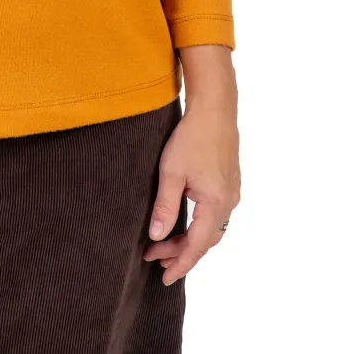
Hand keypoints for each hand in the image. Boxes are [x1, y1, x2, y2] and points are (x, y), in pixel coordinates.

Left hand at [142, 98, 240, 284]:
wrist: (215, 109)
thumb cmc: (191, 137)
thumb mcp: (172, 172)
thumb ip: (165, 206)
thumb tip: (156, 235)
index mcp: (215, 204)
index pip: (197, 246)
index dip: (180, 264)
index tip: (164, 278)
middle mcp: (229, 203)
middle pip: (206, 241)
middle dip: (180, 253)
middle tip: (154, 258)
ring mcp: (232, 193)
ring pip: (212, 229)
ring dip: (189, 239)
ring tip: (164, 244)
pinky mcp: (230, 183)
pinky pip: (215, 215)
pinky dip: (198, 226)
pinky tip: (184, 224)